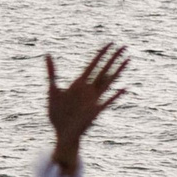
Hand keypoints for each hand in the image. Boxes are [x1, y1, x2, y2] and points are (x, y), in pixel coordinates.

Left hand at [45, 43, 129, 158]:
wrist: (60, 132)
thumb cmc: (57, 113)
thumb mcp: (52, 90)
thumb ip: (52, 73)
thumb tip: (48, 55)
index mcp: (79, 83)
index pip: (93, 64)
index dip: (101, 53)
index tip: (110, 43)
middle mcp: (89, 89)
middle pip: (104, 70)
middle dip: (113, 58)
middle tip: (124, 46)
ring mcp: (94, 99)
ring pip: (109, 82)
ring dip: (118, 71)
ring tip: (128, 60)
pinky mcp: (96, 111)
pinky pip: (108, 101)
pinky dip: (115, 96)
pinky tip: (124, 89)